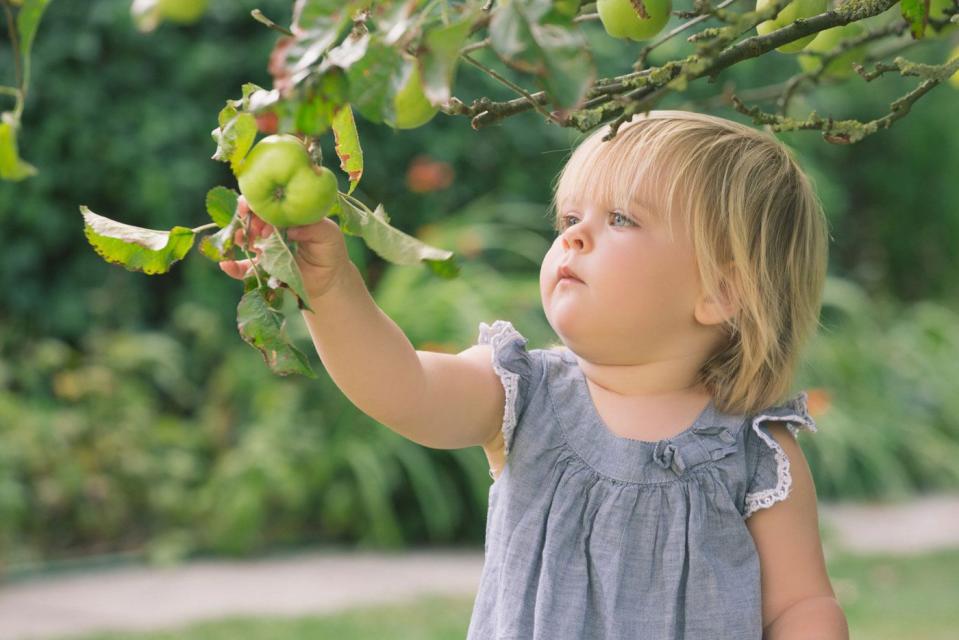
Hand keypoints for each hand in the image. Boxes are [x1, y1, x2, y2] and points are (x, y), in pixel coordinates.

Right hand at [218, 195, 353, 299]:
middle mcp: (271, 229)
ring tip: (245, 241)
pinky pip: (243, 268)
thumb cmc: (329, 250)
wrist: (330, 279)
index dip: (259, 203)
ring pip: (243, 239)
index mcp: (285, 215)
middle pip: (250, 218)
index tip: (256, 209)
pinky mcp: (262, 268)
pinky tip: (226, 264)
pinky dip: (233, 267)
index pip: (267, 202)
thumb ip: (313, 227)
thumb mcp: (328, 234)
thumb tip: (290, 228)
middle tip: (257, 230)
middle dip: (247, 219)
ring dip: (238, 237)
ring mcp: (264, 248)